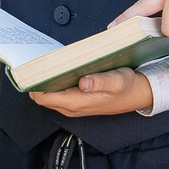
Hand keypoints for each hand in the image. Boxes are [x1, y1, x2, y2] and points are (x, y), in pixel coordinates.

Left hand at [29, 67, 153, 116]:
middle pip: (42, 96)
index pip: (43, 97)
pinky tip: (57, 68)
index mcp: (76, 102)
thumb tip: (83, 82)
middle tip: (35, 61)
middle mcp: (71, 107)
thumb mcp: (117, 81)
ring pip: (48, 94)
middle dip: (36, 80)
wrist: (138, 94)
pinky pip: (57, 93)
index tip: (30, 68)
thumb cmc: (127, 87)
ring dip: (44, 80)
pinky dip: (53, 81)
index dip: (33, 84)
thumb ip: (100, 82)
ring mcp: (73, 105)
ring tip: (44, 63)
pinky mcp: (76, 100)